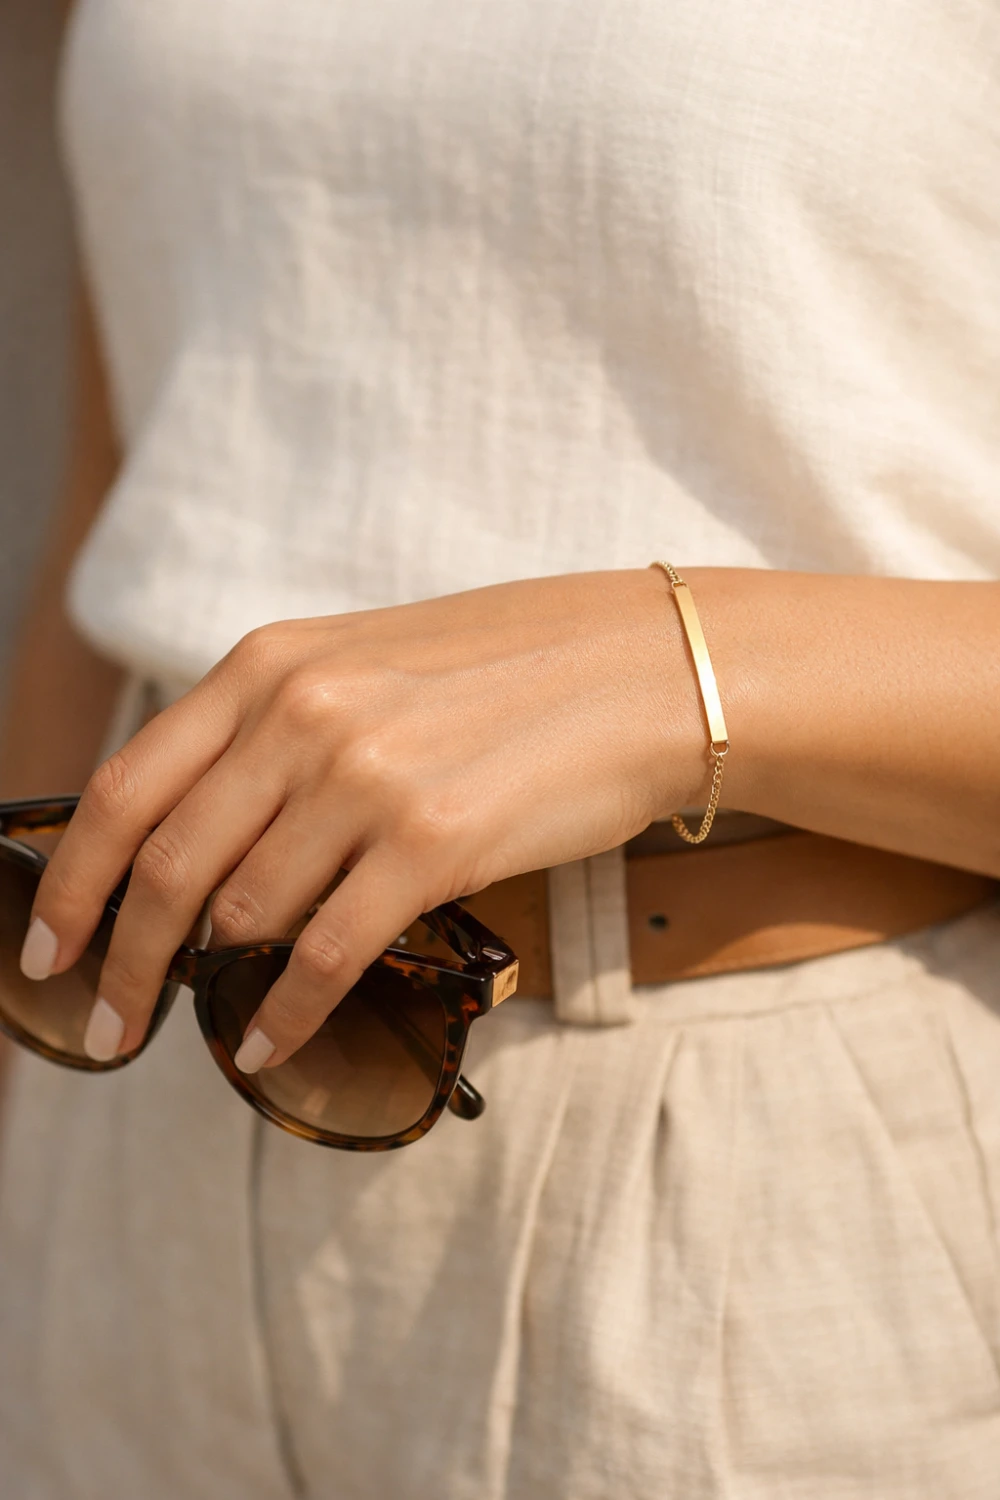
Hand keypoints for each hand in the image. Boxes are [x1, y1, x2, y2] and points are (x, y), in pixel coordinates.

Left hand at [22, 569, 705, 1068]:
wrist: (646, 669)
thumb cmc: (511, 671)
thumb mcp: (366, 666)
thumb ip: (276, 731)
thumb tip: (204, 838)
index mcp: (272, 665)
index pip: (126, 787)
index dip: (73, 883)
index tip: (52, 947)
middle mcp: (303, 714)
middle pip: (165, 866)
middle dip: (122, 962)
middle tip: (108, 1021)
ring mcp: (367, 777)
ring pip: (243, 915)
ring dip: (210, 987)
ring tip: (209, 1020)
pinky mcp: (436, 841)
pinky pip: (328, 953)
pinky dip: (287, 1012)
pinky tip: (270, 1042)